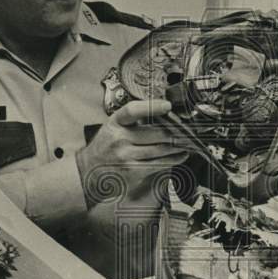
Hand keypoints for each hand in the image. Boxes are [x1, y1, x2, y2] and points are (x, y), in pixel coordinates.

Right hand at [75, 99, 190, 204]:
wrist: (89, 172)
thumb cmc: (105, 147)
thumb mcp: (113, 128)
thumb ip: (133, 122)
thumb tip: (164, 115)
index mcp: (115, 123)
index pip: (133, 110)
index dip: (152, 106)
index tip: (167, 106)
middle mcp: (119, 139)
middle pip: (155, 132)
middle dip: (175, 131)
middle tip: (189, 129)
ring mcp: (126, 156)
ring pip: (160, 149)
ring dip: (178, 146)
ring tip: (188, 142)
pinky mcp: (132, 171)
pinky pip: (159, 164)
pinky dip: (173, 159)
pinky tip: (180, 155)